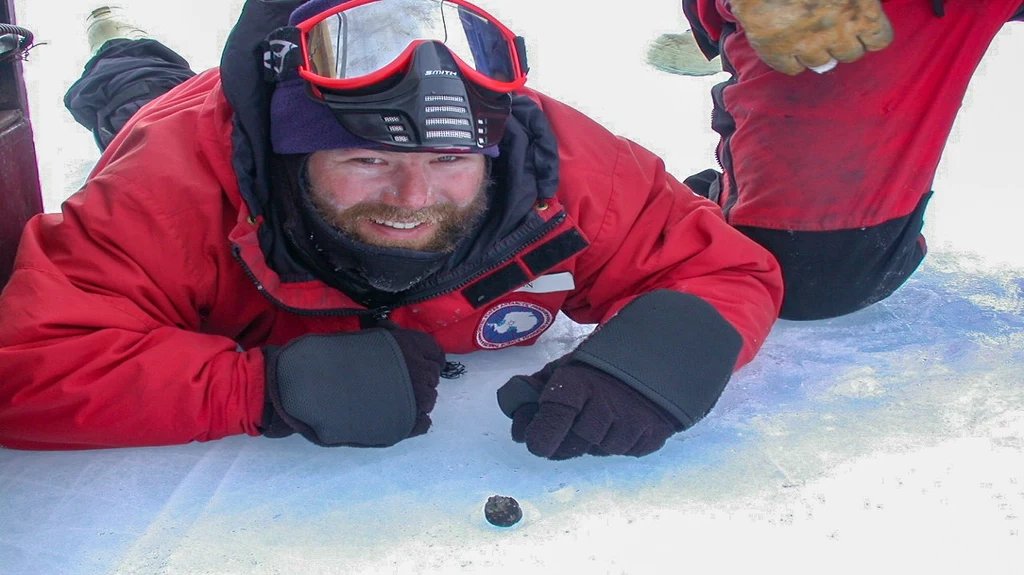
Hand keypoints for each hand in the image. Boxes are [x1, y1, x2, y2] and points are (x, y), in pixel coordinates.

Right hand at [262, 325, 445, 446]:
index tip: (415, 364)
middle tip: (395, 383)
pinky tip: (397, 417)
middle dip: (418, 379)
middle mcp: (418, 371)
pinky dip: (415, 421)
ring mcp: (414, 400)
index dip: (426, 359)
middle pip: (432, 377)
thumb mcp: (366, 338)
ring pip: (428, 400)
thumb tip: (396, 333)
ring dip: (415, 399)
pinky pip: (424, 424)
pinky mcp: (404, 426)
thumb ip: (389, 338)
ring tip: (391, 400)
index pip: (436, 354)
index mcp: (409, 346)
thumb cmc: (332, 358)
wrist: (310, 388)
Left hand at [502, 360, 679, 459]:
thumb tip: (513, 407)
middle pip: (569, 448)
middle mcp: (603, 408)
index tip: (535, 438)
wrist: (657, 356)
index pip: (546, 431)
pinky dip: (617, 442)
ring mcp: (630, 426)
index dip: (537, 437)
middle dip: (561, 441)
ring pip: (597, 451)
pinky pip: (624, 452)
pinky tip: (619, 421)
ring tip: (598, 417)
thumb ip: (535, 387)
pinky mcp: (651, 438)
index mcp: (575, 386)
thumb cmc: (599, 364)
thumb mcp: (564, 367)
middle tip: (565, 428)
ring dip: (591, 441)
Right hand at [730, 0, 893, 74]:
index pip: (879, 39)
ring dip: (818, 51)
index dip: (870, 33)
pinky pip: (793, 69)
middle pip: (851, 54)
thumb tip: (867, 1)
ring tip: (809, 35)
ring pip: (822, 63)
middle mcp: (837, 33)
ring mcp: (807, 45)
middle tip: (833, 29)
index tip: (862, 27)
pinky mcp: (777, 51)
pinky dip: (793, 60)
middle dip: (845, 43)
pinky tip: (790, 45)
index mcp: (862, 10)